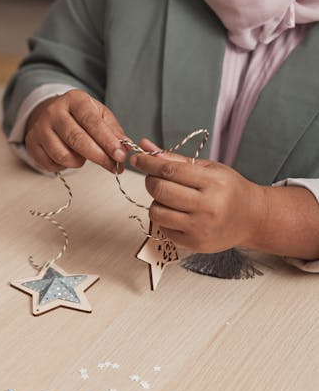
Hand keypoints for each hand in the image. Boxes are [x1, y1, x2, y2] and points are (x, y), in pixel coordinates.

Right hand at [24, 89, 128, 172]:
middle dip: (98, 156)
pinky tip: (68, 157)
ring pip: (62, 155)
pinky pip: (51, 164)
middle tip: (113, 166)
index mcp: (74, 100)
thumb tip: (125, 147)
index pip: (91, 121)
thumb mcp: (99, 115)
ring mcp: (40, 128)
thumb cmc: (79, 116)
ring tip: (84, 157)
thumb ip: (113, 131)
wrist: (51, 114)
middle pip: (76, 139)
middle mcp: (54, 111)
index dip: (107, 140)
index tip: (120, 155)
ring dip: (79, 162)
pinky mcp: (32, 143)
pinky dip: (64, 166)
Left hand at [130, 139, 265, 252]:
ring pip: (157, 211)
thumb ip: (175, 159)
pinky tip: (177, 213)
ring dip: (156, 201)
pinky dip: (164, 218)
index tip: (138, 158)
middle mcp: (208, 206)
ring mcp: (200, 227)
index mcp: (214, 182)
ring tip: (169, 198)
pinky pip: (163, 228)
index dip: (149, 163)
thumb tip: (145, 146)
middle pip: (160, 190)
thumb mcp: (208, 168)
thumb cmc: (229, 190)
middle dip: (151, 181)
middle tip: (155, 178)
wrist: (252, 218)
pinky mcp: (193, 243)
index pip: (170, 170)